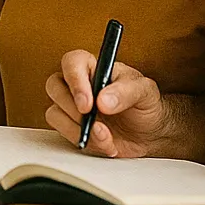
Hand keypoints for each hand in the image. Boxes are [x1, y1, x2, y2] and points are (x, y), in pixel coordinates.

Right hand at [43, 50, 168, 157]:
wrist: (150, 134)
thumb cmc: (146, 104)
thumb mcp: (145, 92)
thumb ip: (126, 92)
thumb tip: (103, 100)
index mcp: (94, 68)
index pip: (72, 62)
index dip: (75, 80)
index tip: (88, 103)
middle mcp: (79, 85)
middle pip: (54, 86)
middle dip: (71, 107)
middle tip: (91, 118)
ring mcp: (73, 108)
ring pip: (55, 113)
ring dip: (79, 129)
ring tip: (105, 134)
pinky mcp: (73, 128)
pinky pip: (65, 134)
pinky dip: (86, 142)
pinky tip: (105, 143)